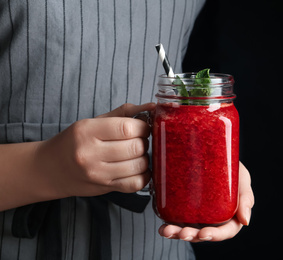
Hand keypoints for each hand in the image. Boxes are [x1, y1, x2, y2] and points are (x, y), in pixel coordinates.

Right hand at [35, 103, 155, 197]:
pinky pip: (136, 184)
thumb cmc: (77, 140)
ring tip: (137, 153)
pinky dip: (144, 175)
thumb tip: (153, 107)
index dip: (143, 126)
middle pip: (136, 147)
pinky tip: (138, 168)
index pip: (127, 128)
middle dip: (144, 141)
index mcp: (87, 131)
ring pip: (139, 166)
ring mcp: (98, 174)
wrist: (52, 168)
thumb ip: (125, 112)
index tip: (142, 127)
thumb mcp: (95, 121)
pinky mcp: (105, 188)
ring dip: (145, 158)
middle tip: (139, 139)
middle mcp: (90, 154)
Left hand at [158, 162, 253, 241]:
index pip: (226, 231)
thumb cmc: (232, 169)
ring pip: (188, 230)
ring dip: (177, 233)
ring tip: (168, 230)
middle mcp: (213, 220)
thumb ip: (246, 198)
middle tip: (183, 233)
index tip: (204, 233)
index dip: (215, 235)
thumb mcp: (242, 179)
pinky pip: (175, 220)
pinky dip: (169, 226)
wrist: (213, 153)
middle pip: (203, 234)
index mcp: (231, 217)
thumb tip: (245, 221)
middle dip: (192, 236)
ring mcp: (197, 216)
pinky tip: (163, 227)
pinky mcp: (183, 209)